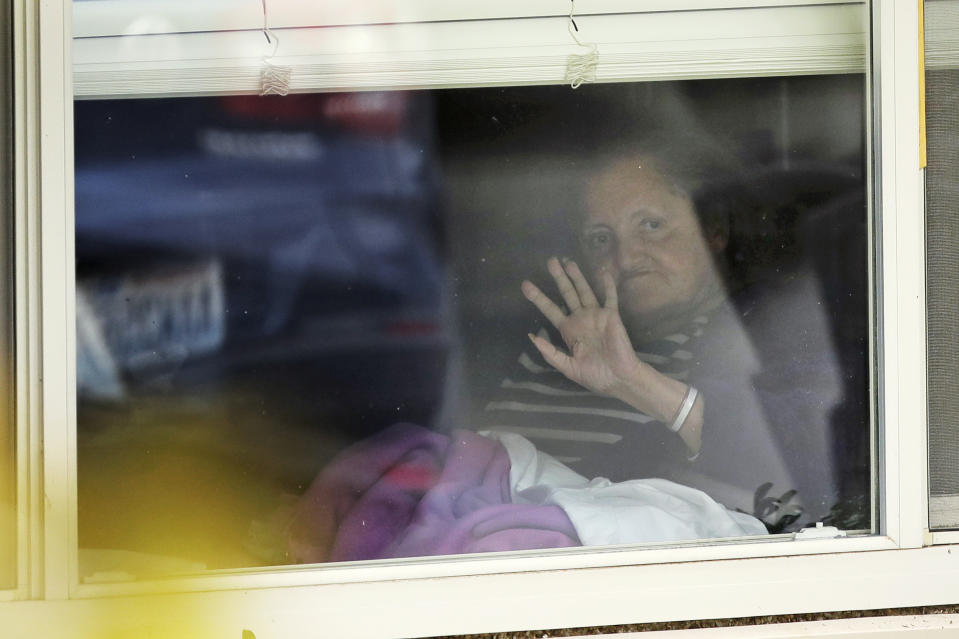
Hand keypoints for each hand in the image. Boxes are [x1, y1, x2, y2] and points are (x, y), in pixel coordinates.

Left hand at [522, 257, 702, 451]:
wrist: (618, 380)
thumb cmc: (594, 376)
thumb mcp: (567, 367)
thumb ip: (550, 352)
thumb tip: (532, 337)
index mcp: (568, 330)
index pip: (550, 310)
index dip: (538, 297)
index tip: (525, 285)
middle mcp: (580, 319)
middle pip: (566, 294)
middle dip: (558, 278)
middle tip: (550, 261)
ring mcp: (596, 316)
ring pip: (584, 291)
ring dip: (577, 277)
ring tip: (568, 261)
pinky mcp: (611, 316)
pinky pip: (609, 298)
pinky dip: (607, 285)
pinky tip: (603, 272)